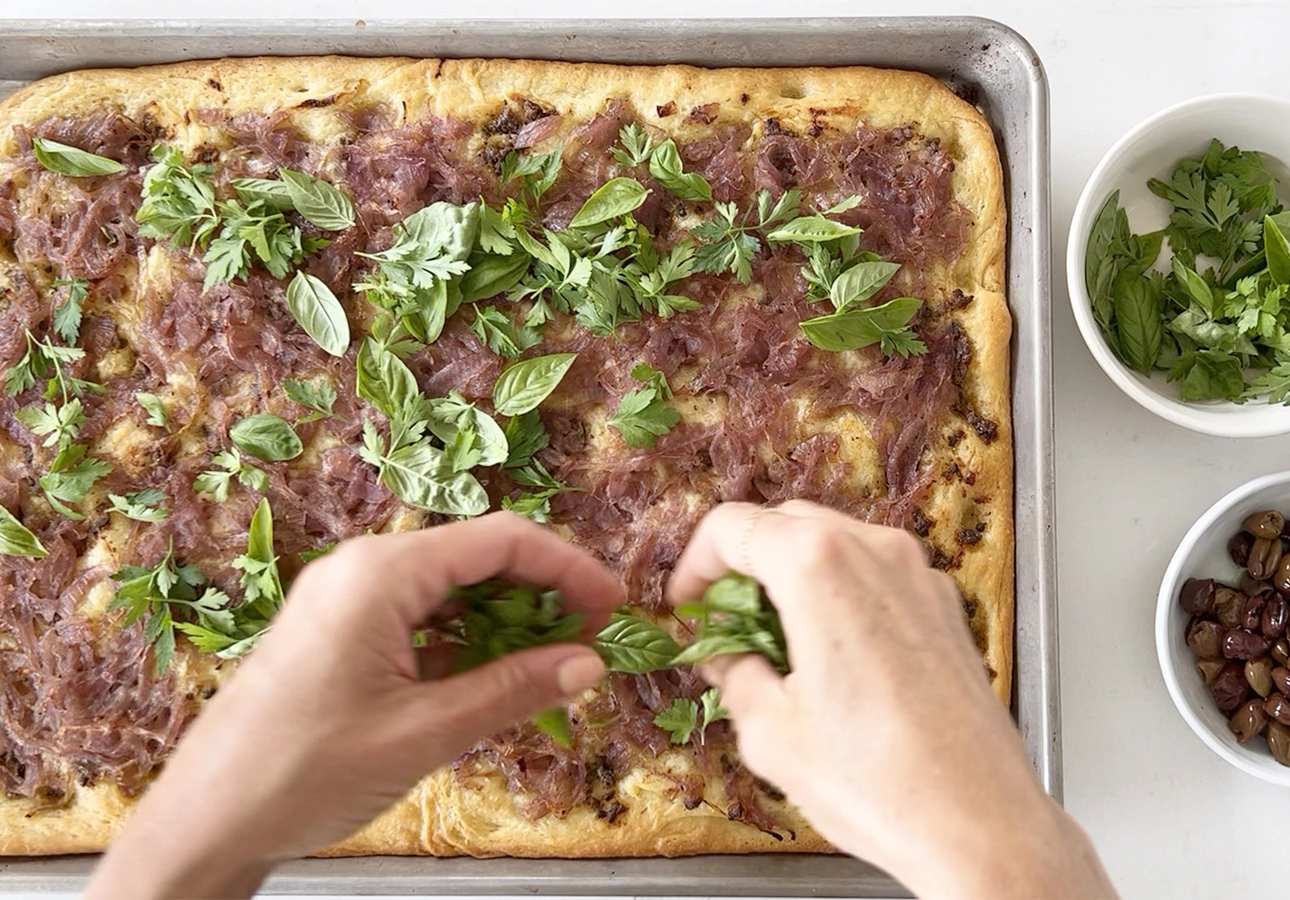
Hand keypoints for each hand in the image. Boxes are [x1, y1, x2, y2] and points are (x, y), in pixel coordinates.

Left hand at [86, 512, 621, 899]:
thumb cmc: (306, 771)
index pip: (499, 539)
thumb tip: (588, 664)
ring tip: (552, 665)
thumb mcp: (423, 733)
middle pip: (475, 557)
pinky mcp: (338, 632)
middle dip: (541, 593)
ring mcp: (346, 599)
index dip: (567, 567)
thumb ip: (512, 690)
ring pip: (449, 590)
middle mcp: (363, 568)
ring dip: (505, 621)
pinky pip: (419, 619)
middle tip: (590, 641)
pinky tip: (494, 679)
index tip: (614, 606)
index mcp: (381, 572)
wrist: (204, 821)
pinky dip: (465, 643)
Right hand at [669, 501, 1114, 898]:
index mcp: (819, 567)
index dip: (695, 563)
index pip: (733, 527)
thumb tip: (725, 656)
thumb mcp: (771, 733)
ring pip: (836, 544)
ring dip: (792, 577)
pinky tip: (828, 656)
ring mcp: (919, 577)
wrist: (982, 826)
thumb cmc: (883, 783)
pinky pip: (877, 577)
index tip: (687, 603)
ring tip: (772, 642)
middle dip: (744, 564)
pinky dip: (841, 595)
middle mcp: (876, 553)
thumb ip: (734, 674)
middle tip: (721, 621)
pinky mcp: (946, 608)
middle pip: (786, 523)